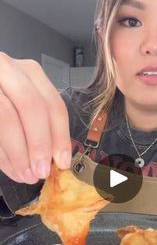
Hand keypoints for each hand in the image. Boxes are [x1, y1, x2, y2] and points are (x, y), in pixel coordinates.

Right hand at [0, 52, 71, 183]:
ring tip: (25, 175)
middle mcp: (8, 69)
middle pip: (31, 106)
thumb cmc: (3, 103)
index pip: (53, 103)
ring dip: (18, 153)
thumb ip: (40, 127)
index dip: (60, 136)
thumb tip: (55, 159)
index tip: (62, 162)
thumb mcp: (22, 107)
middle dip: (39, 144)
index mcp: (29, 73)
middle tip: (41, 171)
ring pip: (6, 116)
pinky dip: (1, 154)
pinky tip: (9, 168)